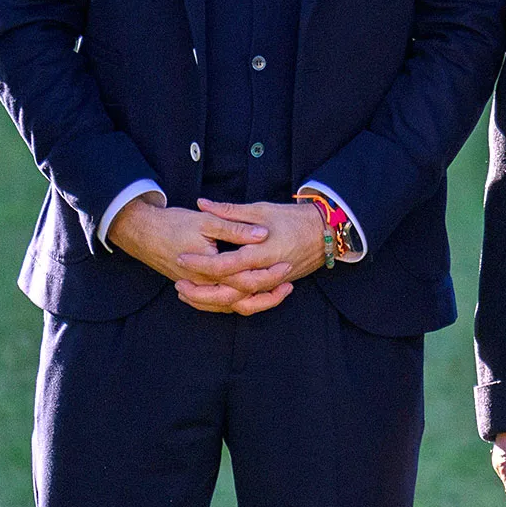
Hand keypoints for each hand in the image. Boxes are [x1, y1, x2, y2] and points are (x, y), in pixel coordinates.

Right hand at [107, 193, 272, 294]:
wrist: (142, 232)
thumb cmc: (173, 224)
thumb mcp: (207, 221)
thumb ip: (235, 229)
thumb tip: (262, 233)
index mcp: (209, 268)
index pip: (244, 281)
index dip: (268, 275)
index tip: (287, 265)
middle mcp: (202, 284)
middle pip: (240, 300)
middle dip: (267, 295)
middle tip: (288, 284)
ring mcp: (197, 288)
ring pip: (229, 306)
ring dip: (255, 302)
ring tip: (278, 291)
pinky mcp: (194, 288)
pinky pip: (217, 304)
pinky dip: (237, 302)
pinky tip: (253, 294)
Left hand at [171, 199, 326, 314]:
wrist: (326, 233)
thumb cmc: (294, 218)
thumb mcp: (262, 210)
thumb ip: (230, 211)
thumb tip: (202, 203)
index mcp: (262, 253)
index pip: (225, 264)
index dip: (201, 263)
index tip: (181, 257)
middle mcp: (267, 273)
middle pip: (230, 292)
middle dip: (202, 292)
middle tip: (179, 285)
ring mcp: (272, 284)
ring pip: (240, 303)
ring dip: (213, 302)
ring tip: (190, 294)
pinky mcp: (275, 288)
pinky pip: (250, 302)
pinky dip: (229, 303)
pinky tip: (212, 297)